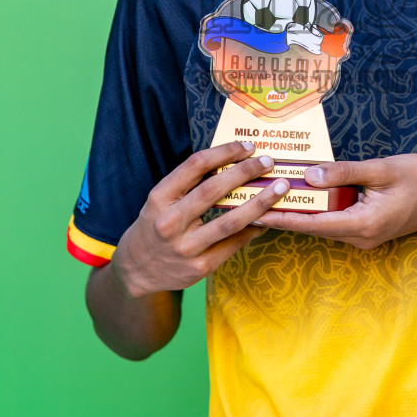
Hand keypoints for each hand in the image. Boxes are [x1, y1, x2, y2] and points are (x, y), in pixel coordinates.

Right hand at [111, 141, 289, 298]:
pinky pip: (233, 244)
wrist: (136, 270)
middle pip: (214, 190)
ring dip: (260, 203)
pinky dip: (254, 229)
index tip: (247, 146)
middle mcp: (170, 221)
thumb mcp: (160, 200)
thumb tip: (232, 162)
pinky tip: (268, 218)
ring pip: (230, 221)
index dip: (224, 152)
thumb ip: (189, 184)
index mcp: (159, 197)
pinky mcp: (200, 268)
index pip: (195, 165)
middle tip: (268, 162)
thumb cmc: (155, 226)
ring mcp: (185, 247)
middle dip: (246, 172)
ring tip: (280, 189)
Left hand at [255, 154, 416, 249]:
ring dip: (297, 210)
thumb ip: (344, 172)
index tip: (253, 212)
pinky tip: (299, 193)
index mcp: (362, 224)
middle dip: (281, 213)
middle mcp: (359, 237)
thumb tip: (309, 175)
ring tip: (266, 195)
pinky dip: (314, 208)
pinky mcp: (366, 229)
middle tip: (250, 200)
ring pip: (321, 223)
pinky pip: (333, 220)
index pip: (311, 224)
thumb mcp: (383, 169)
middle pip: (312, 226)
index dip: (280, 218)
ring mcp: (363, 236)